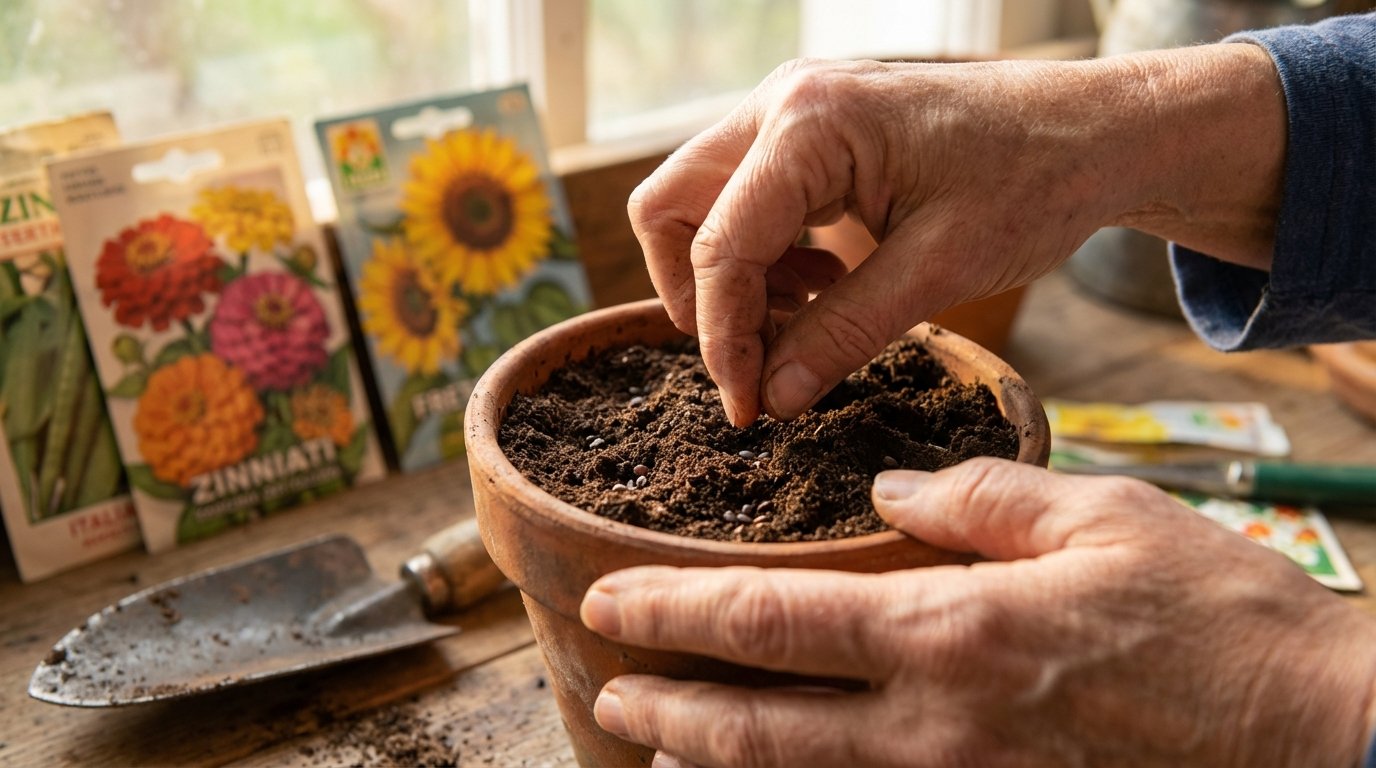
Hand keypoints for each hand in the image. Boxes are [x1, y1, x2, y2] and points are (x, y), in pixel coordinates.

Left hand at [579, 459, 1375, 766]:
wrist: (1315, 739)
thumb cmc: (1217, 621)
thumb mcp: (1104, 518)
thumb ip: (982, 499)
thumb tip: (891, 496)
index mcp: (949, 633)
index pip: (771, 622)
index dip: (675, 613)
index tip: (609, 601)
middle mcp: (934, 729)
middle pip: (760, 728)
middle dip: (668, 710)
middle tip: (604, 693)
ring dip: (717, 766)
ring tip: (659, 745)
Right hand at [630, 46, 1283, 425]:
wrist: (1094, 132)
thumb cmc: (1033, 182)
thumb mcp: (939, 273)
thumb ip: (843, 334)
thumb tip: (772, 398)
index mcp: (811, 125)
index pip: (719, 245)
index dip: (722, 338)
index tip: (748, 407)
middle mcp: (784, 103)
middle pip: (672, 206)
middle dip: (700, 297)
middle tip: (754, 362)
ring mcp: (792, 111)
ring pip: (700, 203)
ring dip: (733, 277)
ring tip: (802, 324)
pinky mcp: (809, 132)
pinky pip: (745, 199)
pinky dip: (763, 255)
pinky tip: (821, 288)